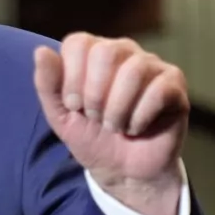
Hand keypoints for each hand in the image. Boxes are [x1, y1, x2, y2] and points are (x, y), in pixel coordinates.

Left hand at [33, 33, 189, 214]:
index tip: (74, 105)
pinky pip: (158, 90)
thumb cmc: (90, 137)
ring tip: (115, 126)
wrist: (122, 171)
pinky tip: (136, 128)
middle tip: (96, 117)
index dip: (71, 78)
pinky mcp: (174, 84)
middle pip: (105, 52)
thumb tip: (40, 51)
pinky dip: (139, 118)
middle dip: (94, 94)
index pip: (78, 43)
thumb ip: (47, 84)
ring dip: (117, 109)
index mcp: (92, 52)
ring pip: (133, 70)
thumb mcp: (60, 114)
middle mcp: (123, 51)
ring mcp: (151, 65)